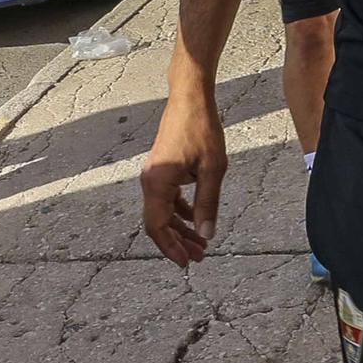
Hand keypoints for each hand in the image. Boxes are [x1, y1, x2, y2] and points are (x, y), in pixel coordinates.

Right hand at [141, 88, 226, 266]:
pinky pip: (167, 198)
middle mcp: (150, 182)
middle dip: (178, 242)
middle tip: (200, 257)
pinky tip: (197, 218)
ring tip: (201, 243)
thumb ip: (208, 203)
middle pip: (158, 223)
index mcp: (157, 184)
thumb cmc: (202, 130)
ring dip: (180, 228)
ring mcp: (154, 175)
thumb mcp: (212, 169)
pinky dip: (180, 211)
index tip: (187, 262)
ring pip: (163, 212)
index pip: (158, 226)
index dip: (171, 248)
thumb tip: (207, 234)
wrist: (190, 99)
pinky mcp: (161, 169)